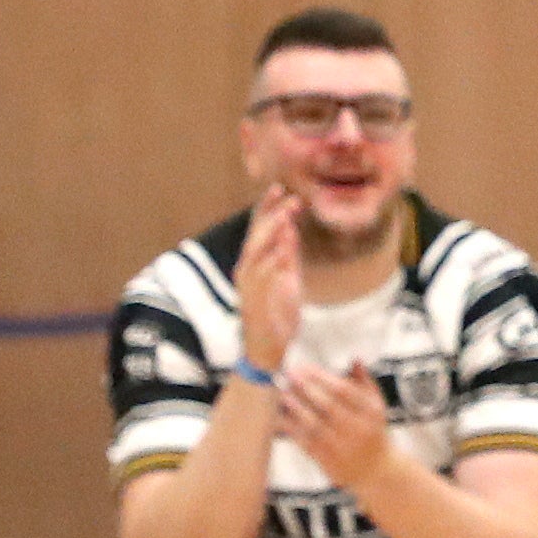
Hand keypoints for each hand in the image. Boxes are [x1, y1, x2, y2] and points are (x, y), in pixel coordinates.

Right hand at [238, 188, 305, 370]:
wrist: (268, 348)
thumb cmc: (278, 314)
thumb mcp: (289, 279)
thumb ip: (289, 254)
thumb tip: (291, 228)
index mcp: (255, 263)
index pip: (258, 229)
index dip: (267, 208)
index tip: (279, 189)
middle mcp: (247, 270)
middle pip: (256, 235)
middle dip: (270, 215)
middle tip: (287, 198)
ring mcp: (249, 285)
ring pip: (256, 252)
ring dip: (271, 233)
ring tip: (285, 216)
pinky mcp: (254, 300)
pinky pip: (262, 278)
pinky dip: (271, 262)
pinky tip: (282, 250)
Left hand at [272, 356, 396, 490]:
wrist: (376, 471)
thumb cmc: (373, 430)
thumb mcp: (376, 405)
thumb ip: (364, 381)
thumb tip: (354, 357)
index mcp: (370, 412)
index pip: (343, 390)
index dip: (321, 377)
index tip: (304, 367)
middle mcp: (357, 429)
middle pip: (327, 405)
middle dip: (305, 388)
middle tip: (289, 374)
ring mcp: (341, 447)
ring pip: (313, 424)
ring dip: (295, 407)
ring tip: (282, 393)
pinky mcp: (327, 460)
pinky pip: (305, 442)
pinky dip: (292, 429)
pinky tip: (280, 417)